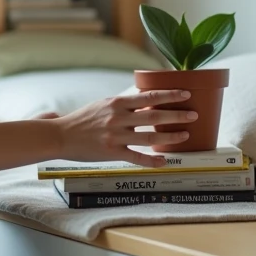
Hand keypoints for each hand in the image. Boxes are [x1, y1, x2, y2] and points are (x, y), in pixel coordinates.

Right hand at [51, 89, 196, 167]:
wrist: (61, 135)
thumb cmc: (84, 119)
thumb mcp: (104, 104)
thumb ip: (125, 103)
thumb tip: (148, 99)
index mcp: (118, 102)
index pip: (149, 96)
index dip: (169, 95)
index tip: (185, 94)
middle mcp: (118, 117)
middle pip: (154, 115)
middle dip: (176, 115)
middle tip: (194, 115)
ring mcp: (116, 135)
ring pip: (149, 136)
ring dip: (170, 136)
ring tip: (185, 135)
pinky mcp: (112, 152)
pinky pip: (136, 157)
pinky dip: (151, 160)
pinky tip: (164, 162)